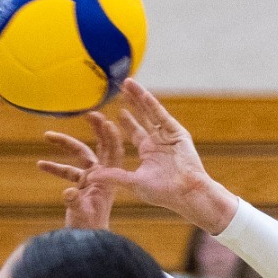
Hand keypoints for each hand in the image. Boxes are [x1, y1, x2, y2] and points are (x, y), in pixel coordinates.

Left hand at [38, 80, 239, 232]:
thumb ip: (113, 176)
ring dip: (140, 98)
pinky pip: (162, 116)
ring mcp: (168, 136)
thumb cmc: (163, 193)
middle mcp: (158, 142)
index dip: (126, 121)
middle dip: (132, 103)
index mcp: (148, 152)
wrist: (186, 193)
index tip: (116, 110)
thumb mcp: (133, 182)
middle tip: (120, 88)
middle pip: (142, 117)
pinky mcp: (178, 134)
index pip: (134, 131)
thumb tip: (91, 176)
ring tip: (128, 83)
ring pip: (151, 112)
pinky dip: (153, 105)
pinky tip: (143, 94)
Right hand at [46, 112, 128, 229]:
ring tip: (47, 134)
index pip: (114, 153)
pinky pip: (68, 171)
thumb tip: (68, 191)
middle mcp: (103, 175)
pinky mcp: (82, 185)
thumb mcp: (82, 214)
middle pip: (102, 146)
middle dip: (96, 129)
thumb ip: (75, 202)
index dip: (111, 136)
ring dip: (66, 143)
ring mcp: (92, 179)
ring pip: (81, 154)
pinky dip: (55, 167)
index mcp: (109, 179)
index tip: (105, 121)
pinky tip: (39, 163)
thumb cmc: (89, 228)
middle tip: (88, 112)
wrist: (88, 240)